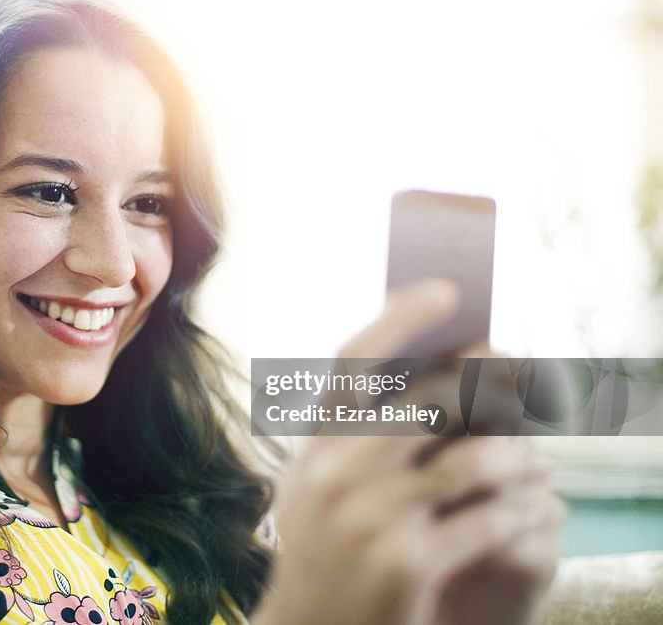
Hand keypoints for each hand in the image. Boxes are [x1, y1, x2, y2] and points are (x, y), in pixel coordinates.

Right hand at [253, 281, 564, 624]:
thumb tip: (430, 375)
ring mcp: (369, 519)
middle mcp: (335, 474)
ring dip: (516, 458)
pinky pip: (485, 520)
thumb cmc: (326, 551)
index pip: (354, 361)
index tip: (446, 289)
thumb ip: (358, 436)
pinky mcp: (406, 563)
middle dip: (486, 384)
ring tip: (538, 460)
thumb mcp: (321, 488)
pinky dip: (517, 510)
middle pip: (430, 402)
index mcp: (315, 447)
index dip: (400, 317)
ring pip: (471, 462)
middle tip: (523, 372)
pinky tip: (530, 507)